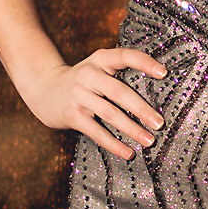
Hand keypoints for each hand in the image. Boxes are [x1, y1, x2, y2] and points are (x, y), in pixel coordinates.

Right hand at [24, 48, 165, 160]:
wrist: (43, 87)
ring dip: (132, 129)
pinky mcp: (72, 114)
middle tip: (160, 123)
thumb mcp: (96, 67)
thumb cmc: (81, 81)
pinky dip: (114, 144)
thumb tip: (155, 93)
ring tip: (149, 141)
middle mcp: (89, 74)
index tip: (164, 73)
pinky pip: (97, 132)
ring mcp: (79, 95)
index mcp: (99, 59)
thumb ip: (118, 73)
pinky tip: (128, 152)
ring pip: (110, 114)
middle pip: (120, 92)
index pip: (125, 56)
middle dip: (142, 109)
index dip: (145, 63)